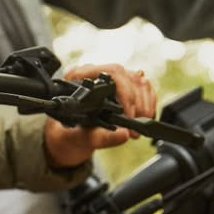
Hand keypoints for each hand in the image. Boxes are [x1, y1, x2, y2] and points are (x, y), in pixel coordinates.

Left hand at [43, 63, 157, 168]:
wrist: (65, 140)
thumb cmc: (65, 136)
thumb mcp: (76, 139)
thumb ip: (98, 138)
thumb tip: (123, 134)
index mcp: (78, 78)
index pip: (111, 72)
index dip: (126, 93)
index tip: (129, 115)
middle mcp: (95, 73)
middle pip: (128, 76)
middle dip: (137, 102)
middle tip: (135, 126)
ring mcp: (109, 79)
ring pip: (139, 81)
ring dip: (145, 104)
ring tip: (138, 126)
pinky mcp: (120, 87)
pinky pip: (142, 88)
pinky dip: (148, 103)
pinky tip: (145, 117)